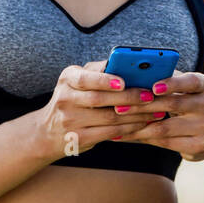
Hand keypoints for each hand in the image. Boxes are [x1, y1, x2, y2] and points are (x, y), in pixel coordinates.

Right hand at [32, 60, 160, 160]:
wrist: (48, 131)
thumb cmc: (74, 98)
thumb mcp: (79, 80)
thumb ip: (101, 70)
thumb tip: (131, 63)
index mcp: (67, 79)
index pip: (85, 78)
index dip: (104, 80)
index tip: (123, 81)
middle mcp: (65, 99)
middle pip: (100, 99)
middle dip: (129, 97)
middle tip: (151, 96)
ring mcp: (70, 121)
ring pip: (109, 118)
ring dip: (136, 115)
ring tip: (155, 110)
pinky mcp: (78, 139)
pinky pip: (109, 133)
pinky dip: (129, 128)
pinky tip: (143, 123)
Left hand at [111, 69, 203, 163]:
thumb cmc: (187, 104)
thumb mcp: (183, 90)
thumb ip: (165, 82)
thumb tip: (133, 76)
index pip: (190, 81)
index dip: (172, 83)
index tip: (152, 87)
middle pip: (173, 104)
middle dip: (143, 106)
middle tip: (119, 107)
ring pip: (165, 127)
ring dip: (138, 126)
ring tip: (118, 126)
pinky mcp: (200, 145)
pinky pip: (166, 143)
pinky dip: (145, 139)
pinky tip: (129, 136)